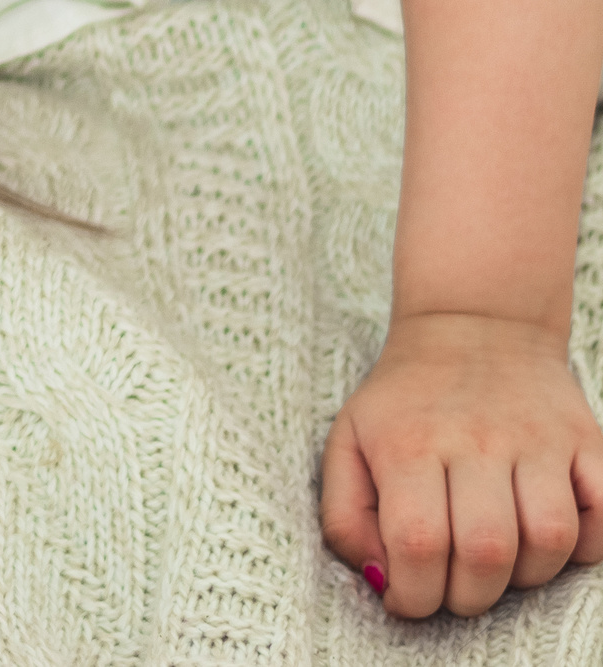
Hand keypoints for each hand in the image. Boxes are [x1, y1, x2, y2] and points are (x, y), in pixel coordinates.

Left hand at [322, 312, 602, 615]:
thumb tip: (379, 579)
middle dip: (469, 596)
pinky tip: (551, 538)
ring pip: (551, 539)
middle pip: (487, 551)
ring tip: (499, 562)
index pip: (418, 543)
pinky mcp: (586, 441)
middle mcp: (476, 441)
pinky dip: (587, 545)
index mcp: (409, 444)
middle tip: (456, 590)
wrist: (472, 325)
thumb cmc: (403, 401)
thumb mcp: (348, 443)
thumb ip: (346, 516)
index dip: (415, 594)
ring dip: (526, 574)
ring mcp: (538, 440)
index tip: (410, 600)